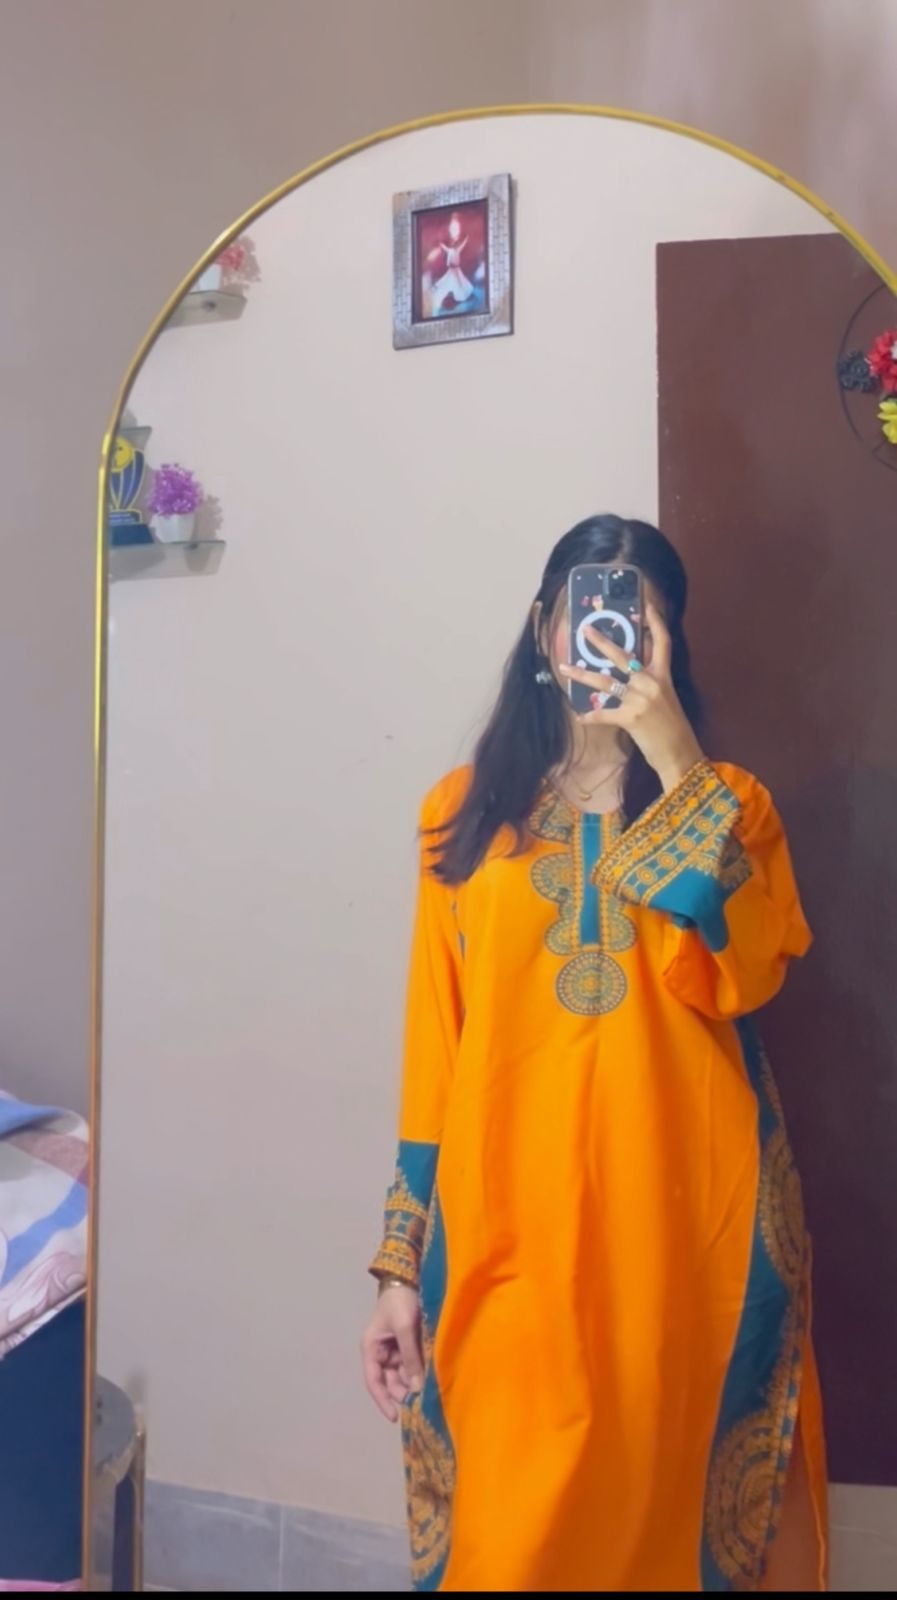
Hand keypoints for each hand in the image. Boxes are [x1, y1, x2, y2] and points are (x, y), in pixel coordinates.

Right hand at [361, 1284, 423, 1422]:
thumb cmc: (401, 1301)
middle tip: (422, 1402)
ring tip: (429, 1390)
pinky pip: (412, 1363)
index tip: (396, 1417)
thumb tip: (416, 1387)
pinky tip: (431, 1376)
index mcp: (371, 1348)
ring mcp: (395, 1348)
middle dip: (404, 1391)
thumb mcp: (405, 1327)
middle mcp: (381, 1352)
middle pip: (390, 1380)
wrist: (410, 1276)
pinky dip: (420, 1370)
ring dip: (414, 1381)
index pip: (374, 1381)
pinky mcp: (408, 1344)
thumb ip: (410, 1357)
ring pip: (403, 1373)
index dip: (383, 1401)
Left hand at [559, 603, 702, 792]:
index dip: (656, 623)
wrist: (680, 753)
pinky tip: (580, 716)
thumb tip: (628, 677)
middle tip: (585, 630)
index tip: (647, 606)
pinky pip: (603, 714)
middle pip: (623, 656)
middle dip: (601, 642)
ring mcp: (640, 699)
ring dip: (582, 675)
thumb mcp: (666, 700)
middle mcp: (651, 683)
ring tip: (564, 668)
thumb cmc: (673, 729)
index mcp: (663, 677)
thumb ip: (649, 685)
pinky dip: (590, 717)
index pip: (662, 643)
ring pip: (604, 681)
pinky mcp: (630, 718)